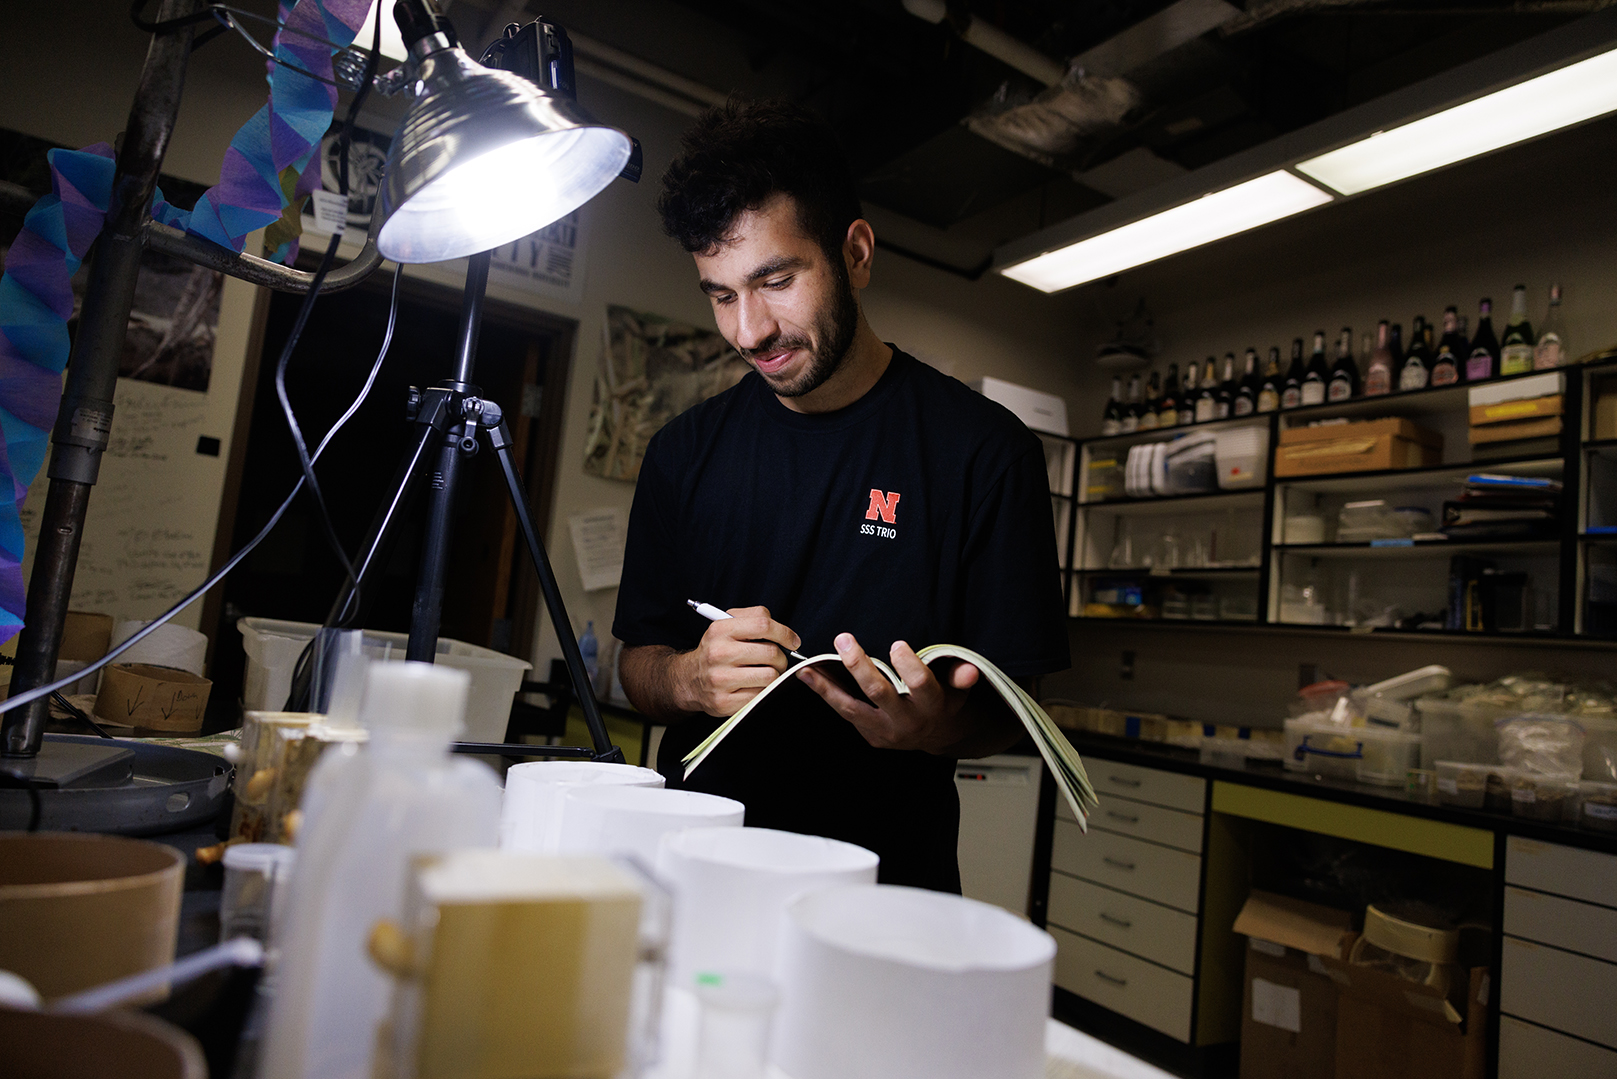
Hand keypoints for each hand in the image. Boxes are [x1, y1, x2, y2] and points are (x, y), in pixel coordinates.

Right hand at [673, 606, 801, 716]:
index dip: (784, 633)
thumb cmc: (717, 650)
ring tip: (766, 673)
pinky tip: (755, 686)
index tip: (793, 641)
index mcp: (720, 630)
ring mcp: (720, 679)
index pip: (763, 624)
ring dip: (775, 675)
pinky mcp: (724, 702)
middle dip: (781, 658)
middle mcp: (718, 653)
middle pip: (770, 653)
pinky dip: (764, 691)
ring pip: (770, 676)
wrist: (689, 679)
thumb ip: (754, 618)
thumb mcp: (727, 625)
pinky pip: (761, 695)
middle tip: (777, 660)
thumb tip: (785, 632)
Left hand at [797, 633, 979, 752]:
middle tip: (843, 640)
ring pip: (852, 707)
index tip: (897, 644)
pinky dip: (826, 694)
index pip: (921, 686)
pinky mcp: (871, 736)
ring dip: (828, 686)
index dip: (910, 666)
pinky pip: (845, 713)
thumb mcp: (958, 689)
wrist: (937, 737)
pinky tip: (809, 676)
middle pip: (880, 693)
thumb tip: (969, 671)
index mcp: (932, 707)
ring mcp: (886, 732)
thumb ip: (961, 677)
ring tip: (809, 666)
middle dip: (859, 666)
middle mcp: (907, 721)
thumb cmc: (945, 701)